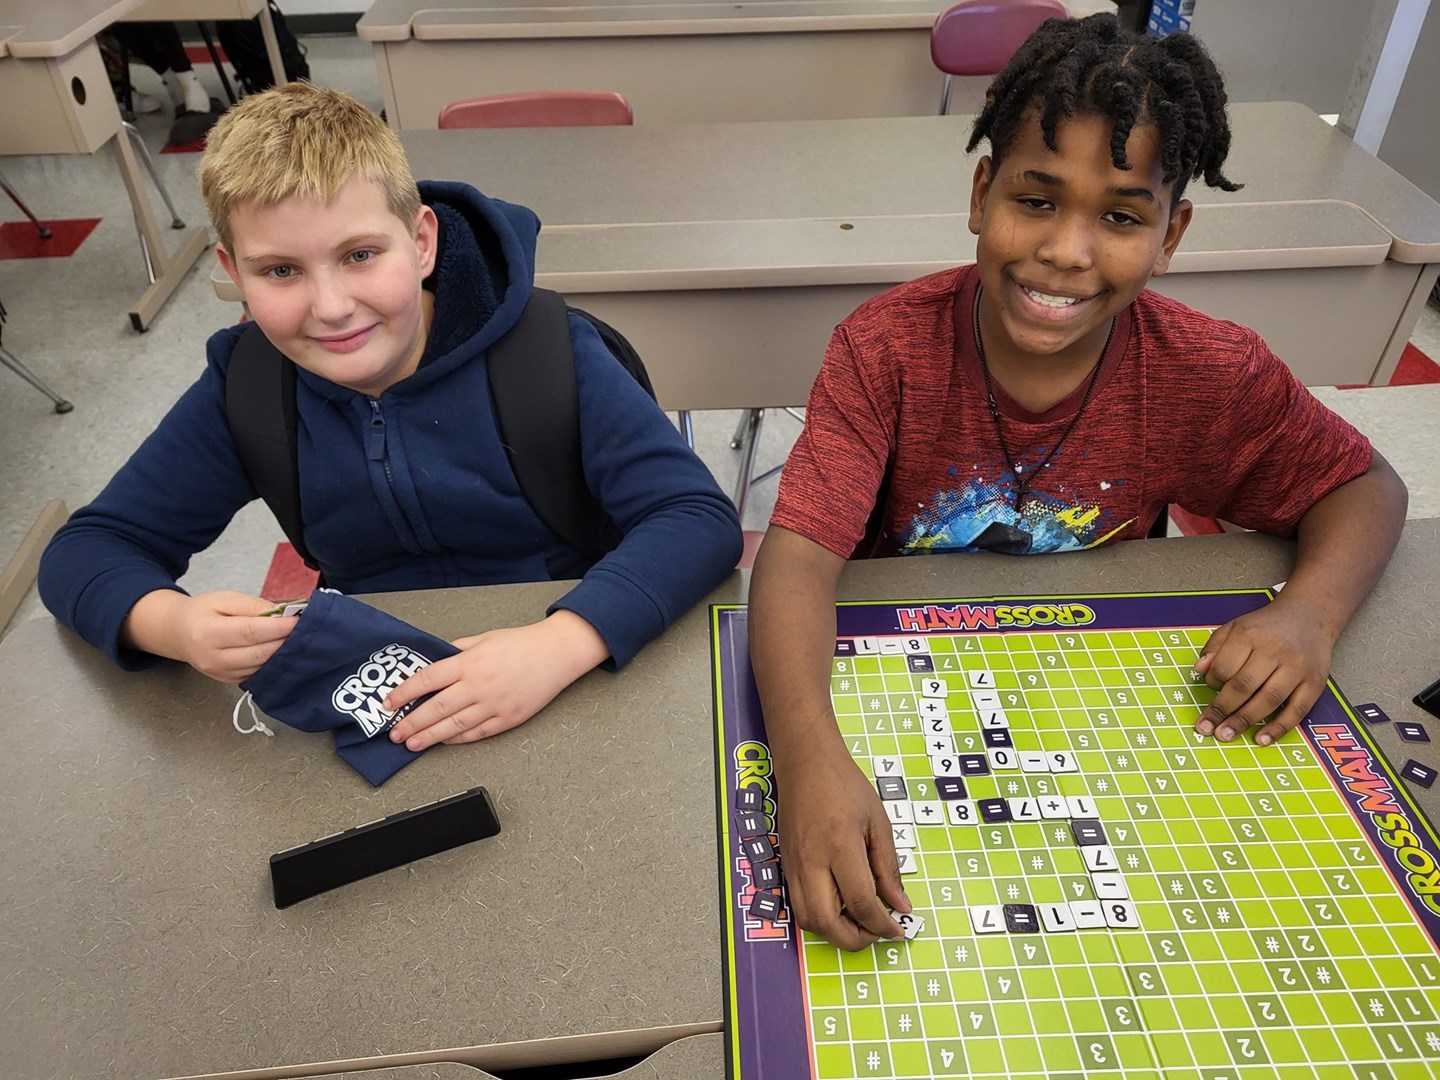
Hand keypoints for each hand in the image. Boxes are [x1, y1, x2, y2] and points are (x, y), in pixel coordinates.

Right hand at [132, 590, 296, 682]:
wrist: (179, 633)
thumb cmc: (202, 612)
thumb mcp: (224, 599)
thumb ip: (253, 606)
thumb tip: (282, 613)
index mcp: (207, 633)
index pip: (249, 632)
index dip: (277, 627)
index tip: (298, 620)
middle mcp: (212, 658)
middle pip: (258, 653)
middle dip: (285, 641)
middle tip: (304, 629)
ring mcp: (220, 674)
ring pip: (261, 666)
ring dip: (282, 653)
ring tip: (296, 638)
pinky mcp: (228, 681)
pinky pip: (257, 673)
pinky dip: (273, 662)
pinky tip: (283, 650)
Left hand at [384, 610, 608, 750]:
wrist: (556, 654)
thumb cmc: (521, 644)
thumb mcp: (483, 638)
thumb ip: (457, 650)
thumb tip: (434, 660)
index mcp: (469, 662)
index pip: (427, 679)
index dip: (404, 693)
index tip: (389, 703)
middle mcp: (478, 685)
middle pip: (436, 708)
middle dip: (411, 723)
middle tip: (394, 733)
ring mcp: (493, 705)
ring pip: (454, 726)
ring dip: (429, 737)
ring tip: (412, 744)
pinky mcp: (507, 718)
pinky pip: (477, 733)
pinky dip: (458, 740)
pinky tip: (444, 742)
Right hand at [775, 740, 909, 950]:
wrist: (805, 762)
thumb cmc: (844, 784)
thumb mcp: (878, 822)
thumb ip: (888, 868)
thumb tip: (900, 905)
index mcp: (839, 846)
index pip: (860, 902)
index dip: (882, 924)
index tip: (897, 928)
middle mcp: (811, 861)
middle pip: (826, 923)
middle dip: (854, 939)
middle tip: (877, 931)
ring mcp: (793, 865)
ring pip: (808, 920)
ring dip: (834, 932)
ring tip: (859, 921)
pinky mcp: (785, 865)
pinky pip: (799, 905)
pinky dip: (820, 916)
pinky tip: (840, 905)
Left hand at [1192, 597, 1332, 744]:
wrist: (1309, 618)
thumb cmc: (1266, 628)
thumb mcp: (1234, 628)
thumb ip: (1214, 648)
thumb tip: (1199, 671)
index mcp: (1250, 635)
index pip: (1224, 667)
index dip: (1212, 683)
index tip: (1209, 689)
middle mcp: (1275, 651)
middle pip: (1243, 686)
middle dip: (1222, 710)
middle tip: (1206, 728)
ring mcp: (1297, 668)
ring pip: (1268, 700)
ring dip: (1244, 721)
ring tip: (1225, 735)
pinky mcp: (1315, 683)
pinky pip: (1297, 710)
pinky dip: (1279, 727)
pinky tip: (1262, 739)